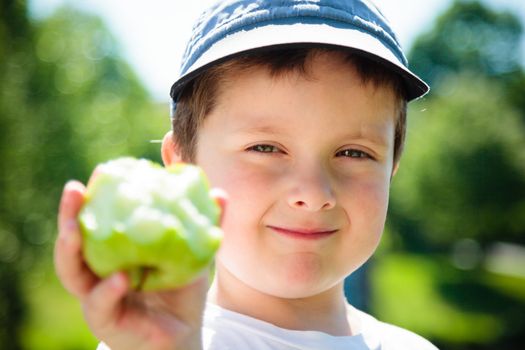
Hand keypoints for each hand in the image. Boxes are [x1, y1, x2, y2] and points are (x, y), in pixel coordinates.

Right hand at [54, 179, 225, 349]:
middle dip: (68, 215)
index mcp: (113, 251)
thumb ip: (203, 226)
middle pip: (73, 242)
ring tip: (75, 230)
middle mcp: (98, 271)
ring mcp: (97, 297)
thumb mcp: (194, 254)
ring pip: (72, 273)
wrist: (185, 332)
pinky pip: (100, 305)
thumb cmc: (182, 290)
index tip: (101, 170)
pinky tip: (120, 278)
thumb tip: (219, 194)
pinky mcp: (106, 322)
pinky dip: (107, 291)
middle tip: (73, 191)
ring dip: (69, 250)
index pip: (96, 220)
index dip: (94, 196)